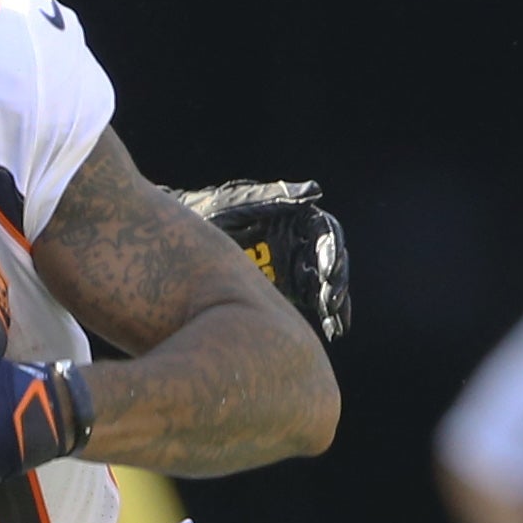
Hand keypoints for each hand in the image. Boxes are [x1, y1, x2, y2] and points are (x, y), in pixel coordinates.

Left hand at [180, 178, 350, 342]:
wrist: (183, 236)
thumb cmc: (213, 211)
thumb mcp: (241, 204)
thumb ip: (276, 199)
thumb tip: (315, 192)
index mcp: (296, 219)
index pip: (325, 234)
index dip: (331, 252)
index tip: (328, 273)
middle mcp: (300, 242)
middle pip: (329, 262)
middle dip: (336, 283)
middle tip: (333, 304)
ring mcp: (294, 265)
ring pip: (324, 284)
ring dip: (335, 303)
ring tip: (338, 324)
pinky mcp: (288, 287)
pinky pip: (312, 301)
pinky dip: (325, 314)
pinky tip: (333, 330)